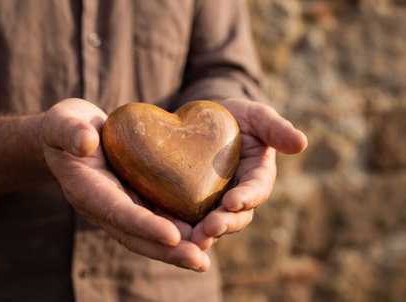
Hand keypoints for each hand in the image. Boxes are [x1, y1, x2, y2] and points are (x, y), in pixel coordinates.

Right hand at [40, 98, 209, 271]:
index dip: (144, 225)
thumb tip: (85, 142)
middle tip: (199, 260)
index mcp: (87, 190)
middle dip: (168, 251)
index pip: (117, 212)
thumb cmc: (66, 127)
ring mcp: (122, 206)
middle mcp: (106, 206)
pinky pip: (159, 219)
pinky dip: (180, 231)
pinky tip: (205, 234)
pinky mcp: (136, 200)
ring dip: (178, 249)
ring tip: (205, 257)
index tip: (172, 236)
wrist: (74, 134)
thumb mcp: (62, 122)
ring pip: (151, 234)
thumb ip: (68, 131)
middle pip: (137, 235)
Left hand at [190, 98, 307, 249]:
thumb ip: (276, 128)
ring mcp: (215, 202)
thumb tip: (302, 142)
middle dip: (223, 224)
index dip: (246, 197)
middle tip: (208, 229)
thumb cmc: (238, 116)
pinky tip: (165, 230)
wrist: (208, 120)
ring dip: (202, 234)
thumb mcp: (257, 116)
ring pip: (211, 224)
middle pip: (235, 216)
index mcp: (256, 177)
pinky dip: (178, 226)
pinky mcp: (192, 202)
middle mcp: (238, 195)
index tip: (232, 202)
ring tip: (189, 240)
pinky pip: (186, 217)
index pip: (256, 190)